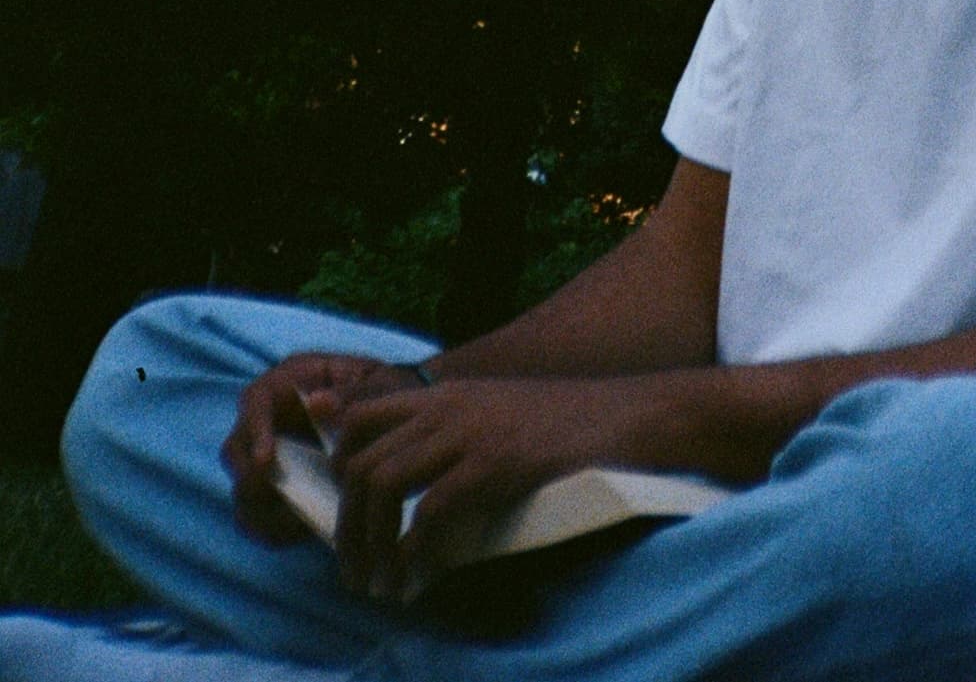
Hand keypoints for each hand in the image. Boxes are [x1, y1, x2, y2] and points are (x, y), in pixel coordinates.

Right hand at [222, 352, 433, 545]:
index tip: (268, 462)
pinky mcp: (276, 487)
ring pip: (243, 489)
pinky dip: (273, 529)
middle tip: (283, 503)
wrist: (398, 416)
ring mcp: (270, 453)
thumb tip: (318, 405)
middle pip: (235, 450)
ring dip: (263, 511)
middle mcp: (271, 416)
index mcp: (291, 380)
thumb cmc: (386, 392)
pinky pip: (258, 515)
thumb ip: (354, 393)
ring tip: (298, 523)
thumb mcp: (379, 385)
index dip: (255, 431)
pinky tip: (303, 530)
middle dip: (252, 480)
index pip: (255, 400)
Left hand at [325, 372, 668, 603]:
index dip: (340, 470)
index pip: (362, 419)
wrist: (631, 414)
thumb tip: (426, 483)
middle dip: (347, 527)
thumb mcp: (501, 412)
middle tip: (355, 571)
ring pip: (384, 484)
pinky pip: (432, 510)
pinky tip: (417, 579)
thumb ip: (460, 433)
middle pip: (362, 462)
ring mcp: (471, 431)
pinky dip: (413, 552)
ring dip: (371, 544)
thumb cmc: (573, 423)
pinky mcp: (497, 462)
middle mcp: (448, 405)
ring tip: (377, 585)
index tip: (347, 516)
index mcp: (448, 393)